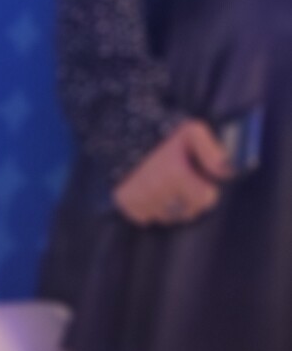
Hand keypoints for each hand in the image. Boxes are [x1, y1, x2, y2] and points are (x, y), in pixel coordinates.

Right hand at [112, 119, 231, 225]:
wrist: (124, 136)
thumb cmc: (163, 135)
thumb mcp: (192, 132)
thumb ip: (213, 151)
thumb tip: (226, 173)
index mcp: (176, 174)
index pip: (206, 200)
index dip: (206, 190)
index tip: (198, 179)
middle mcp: (156, 190)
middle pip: (187, 213)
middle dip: (188, 200)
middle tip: (181, 182)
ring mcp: (140, 199)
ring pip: (167, 217)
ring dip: (169, 205)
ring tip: (163, 185)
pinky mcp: (127, 205)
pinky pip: (146, 218)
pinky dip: (150, 208)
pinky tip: (148, 191)